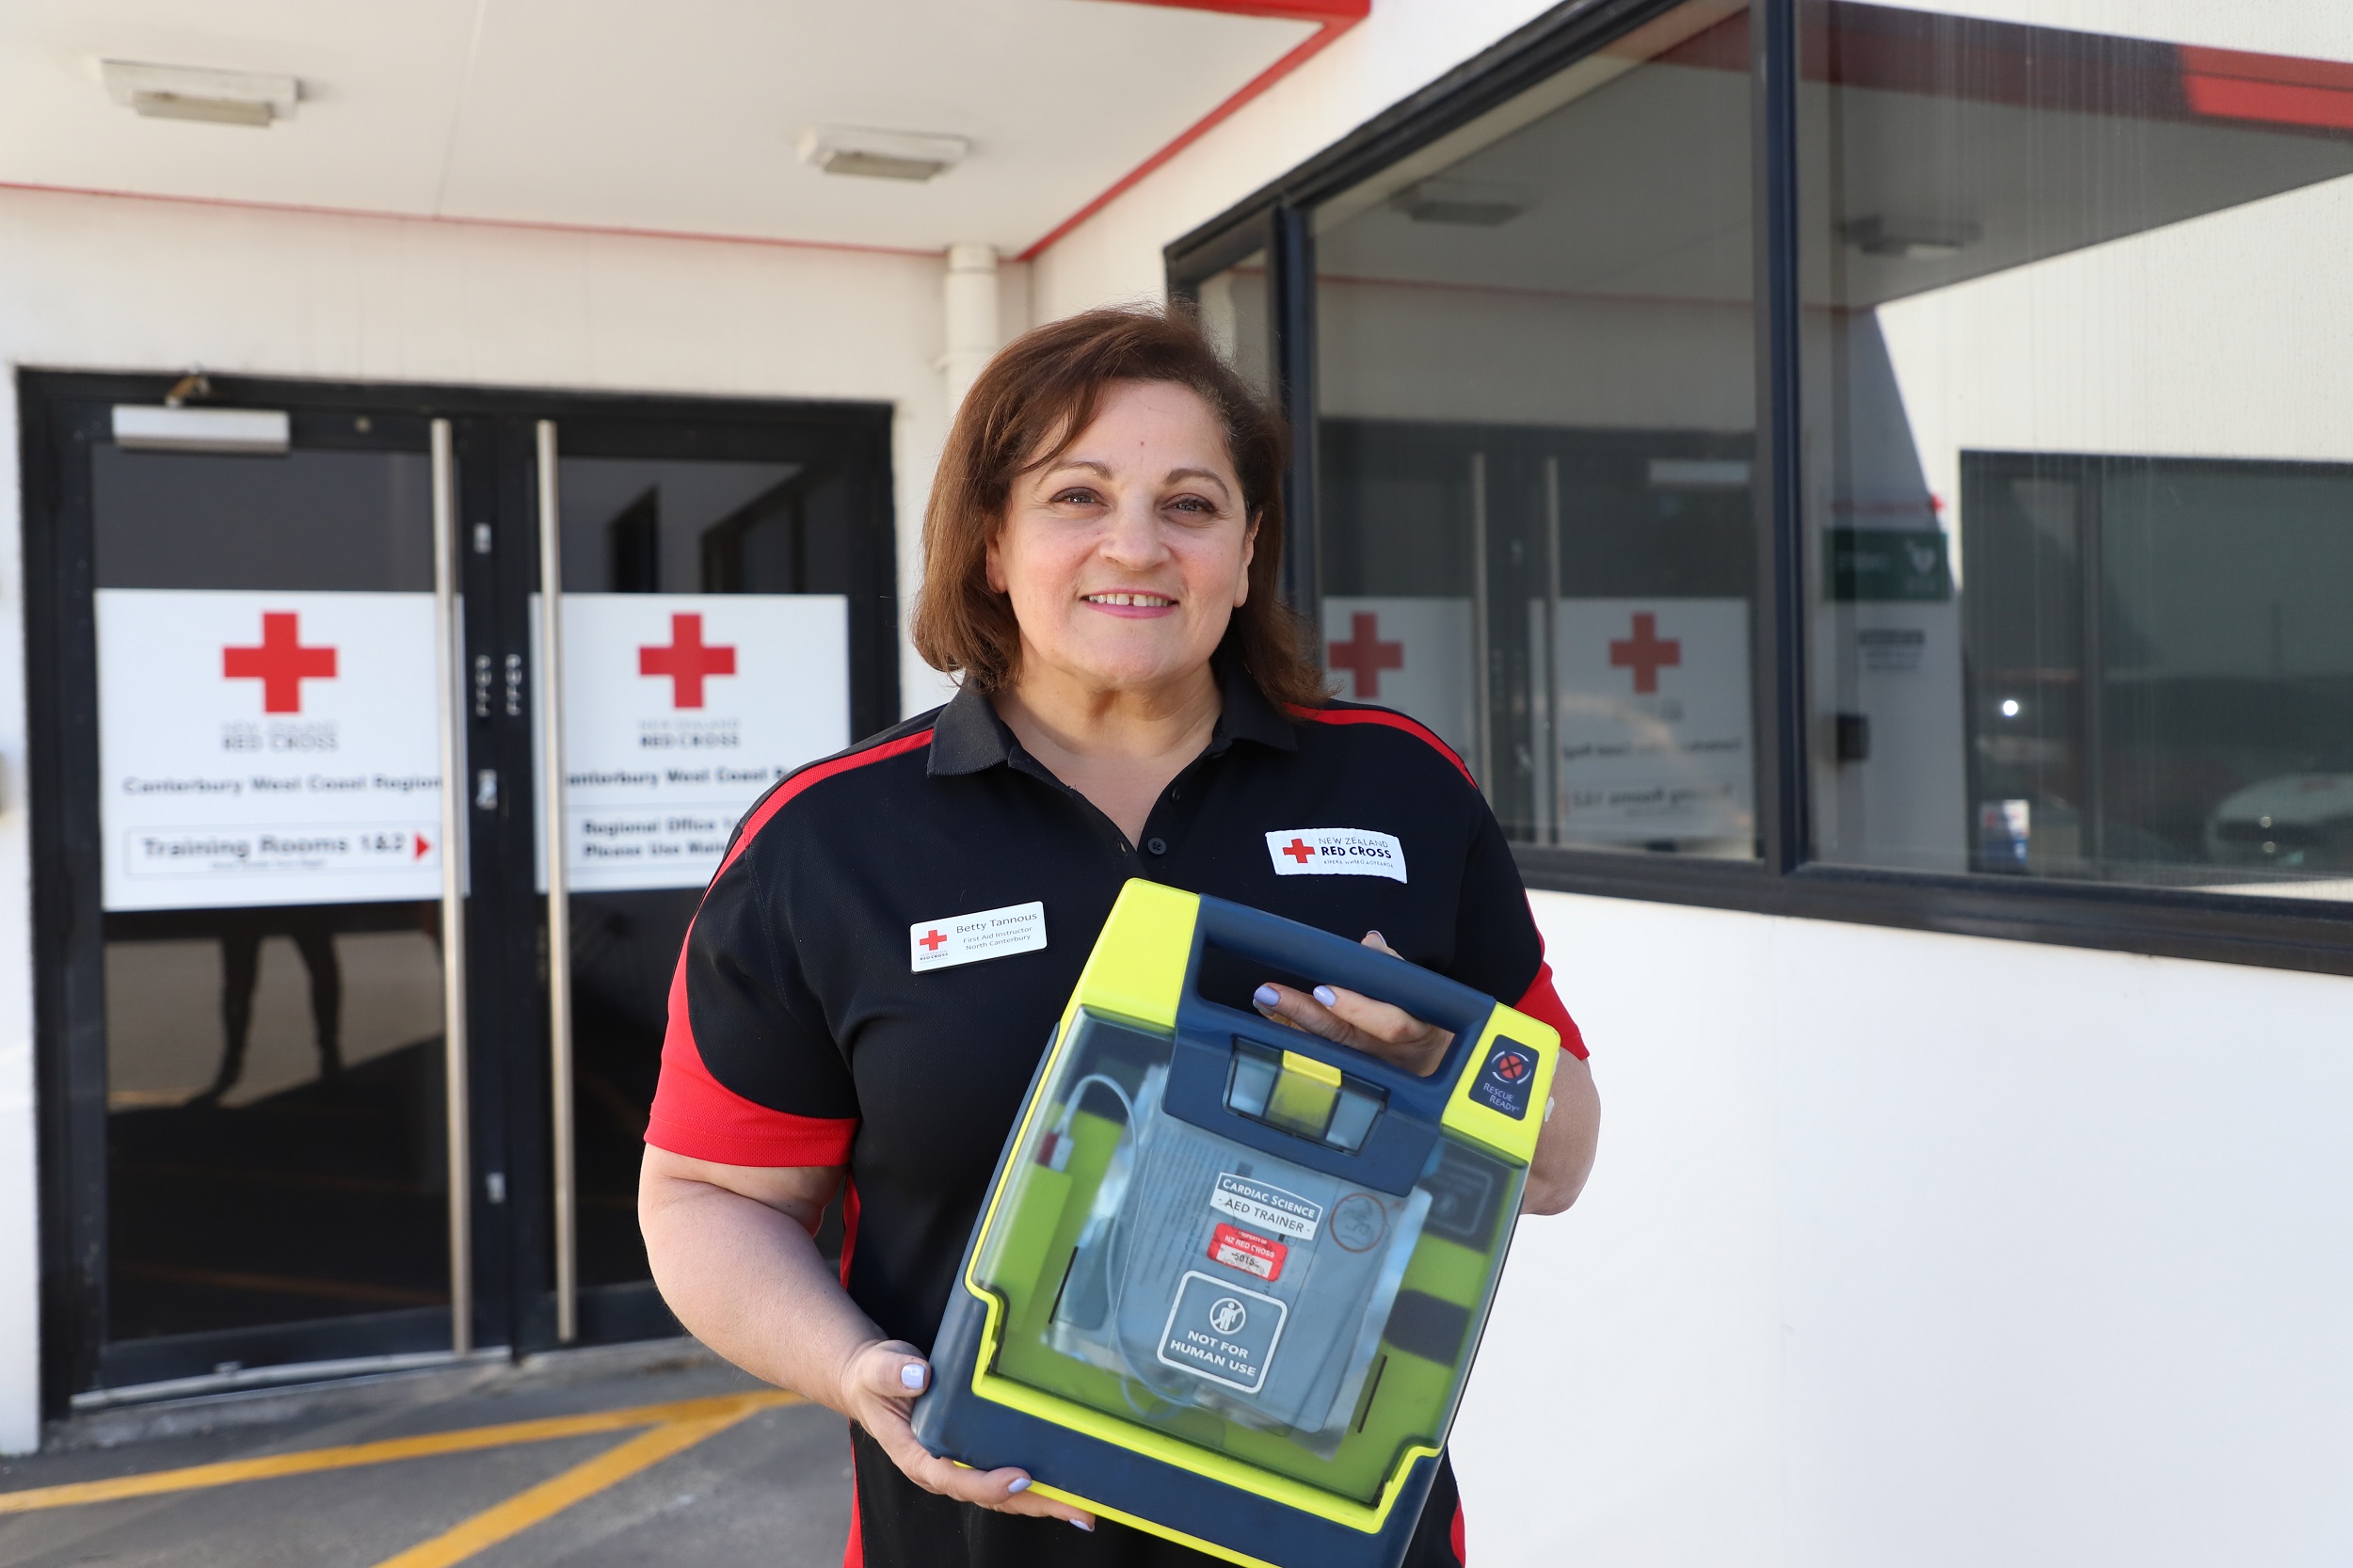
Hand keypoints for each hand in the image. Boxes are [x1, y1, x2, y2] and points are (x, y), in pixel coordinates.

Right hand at [836, 1340, 1096, 1529]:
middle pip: (990, 1496)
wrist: (874, 1382)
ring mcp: (960, 1466)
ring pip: (1004, 1494)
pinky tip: (1068, 1485)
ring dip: (1044, 1500)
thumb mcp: (878, 1370)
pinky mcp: (974, 1455)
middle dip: (1034, 1503)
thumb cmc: (877, 1379)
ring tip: (1083, 1506)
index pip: (953, 1479)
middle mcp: (942, 1469)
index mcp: (917, 1457)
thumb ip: (893, 1374)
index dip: (987, 1484)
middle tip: (1076, 1509)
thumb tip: (918, 1375)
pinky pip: (1007, 1476)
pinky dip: (1037, 1484)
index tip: (1019, 1479)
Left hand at [1252, 930, 1452, 1077]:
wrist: (1437, 1063)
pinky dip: (1292, 1035)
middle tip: (1271, 992)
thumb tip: (1371, 942)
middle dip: (1304, 1013)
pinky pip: (1317, 1055)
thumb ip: (1395, 966)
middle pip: (1343, 1036)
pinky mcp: (1349, 1074)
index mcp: (1415, 1029)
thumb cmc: (1427, 1018)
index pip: (1388, 1023)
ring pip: (1324, 1049)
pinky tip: (1271, 1017)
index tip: (1323, 991)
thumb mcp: (1424, 993)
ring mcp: (1366, 1068)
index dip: (1356, 1009)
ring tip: (1264, 1000)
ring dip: (1290, 1024)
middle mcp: (1386, 1053)